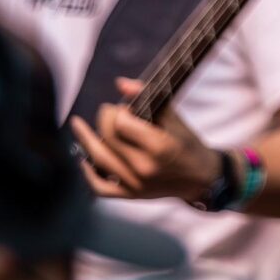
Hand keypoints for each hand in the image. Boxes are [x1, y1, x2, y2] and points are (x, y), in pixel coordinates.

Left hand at [69, 76, 224, 203]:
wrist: (201, 179)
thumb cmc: (189, 144)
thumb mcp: (176, 119)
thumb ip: (150, 99)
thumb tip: (120, 83)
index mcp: (159, 146)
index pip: (121, 123)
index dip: (117, 111)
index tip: (123, 106)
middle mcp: (144, 167)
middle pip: (108, 139)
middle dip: (104, 120)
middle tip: (108, 111)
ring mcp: (135, 184)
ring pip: (98, 160)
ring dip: (86, 140)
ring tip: (78, 125)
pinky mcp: (130, 196)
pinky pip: (100, 187)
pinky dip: (88, 173)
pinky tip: (83, 159)